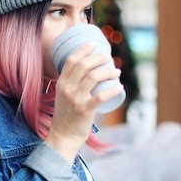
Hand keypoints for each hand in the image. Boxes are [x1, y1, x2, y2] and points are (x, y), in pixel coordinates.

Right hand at [45, 43, 121, 162]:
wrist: (63, 136)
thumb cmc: (66, 116)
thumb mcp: (63, 96)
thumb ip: (71, 85)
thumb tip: (88, 73)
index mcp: (61, 83)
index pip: (71, 60)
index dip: (83, 49)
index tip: (94, 44)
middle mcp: (67, 89)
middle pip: (84, 65)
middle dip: (99, 58)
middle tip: (109, 58)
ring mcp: (76, 99)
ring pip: (94, 77)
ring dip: (109, 71)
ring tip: (116, 72)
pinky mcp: (85, 110)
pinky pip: (102, 96)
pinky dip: (113, 90)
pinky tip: (119, 87)